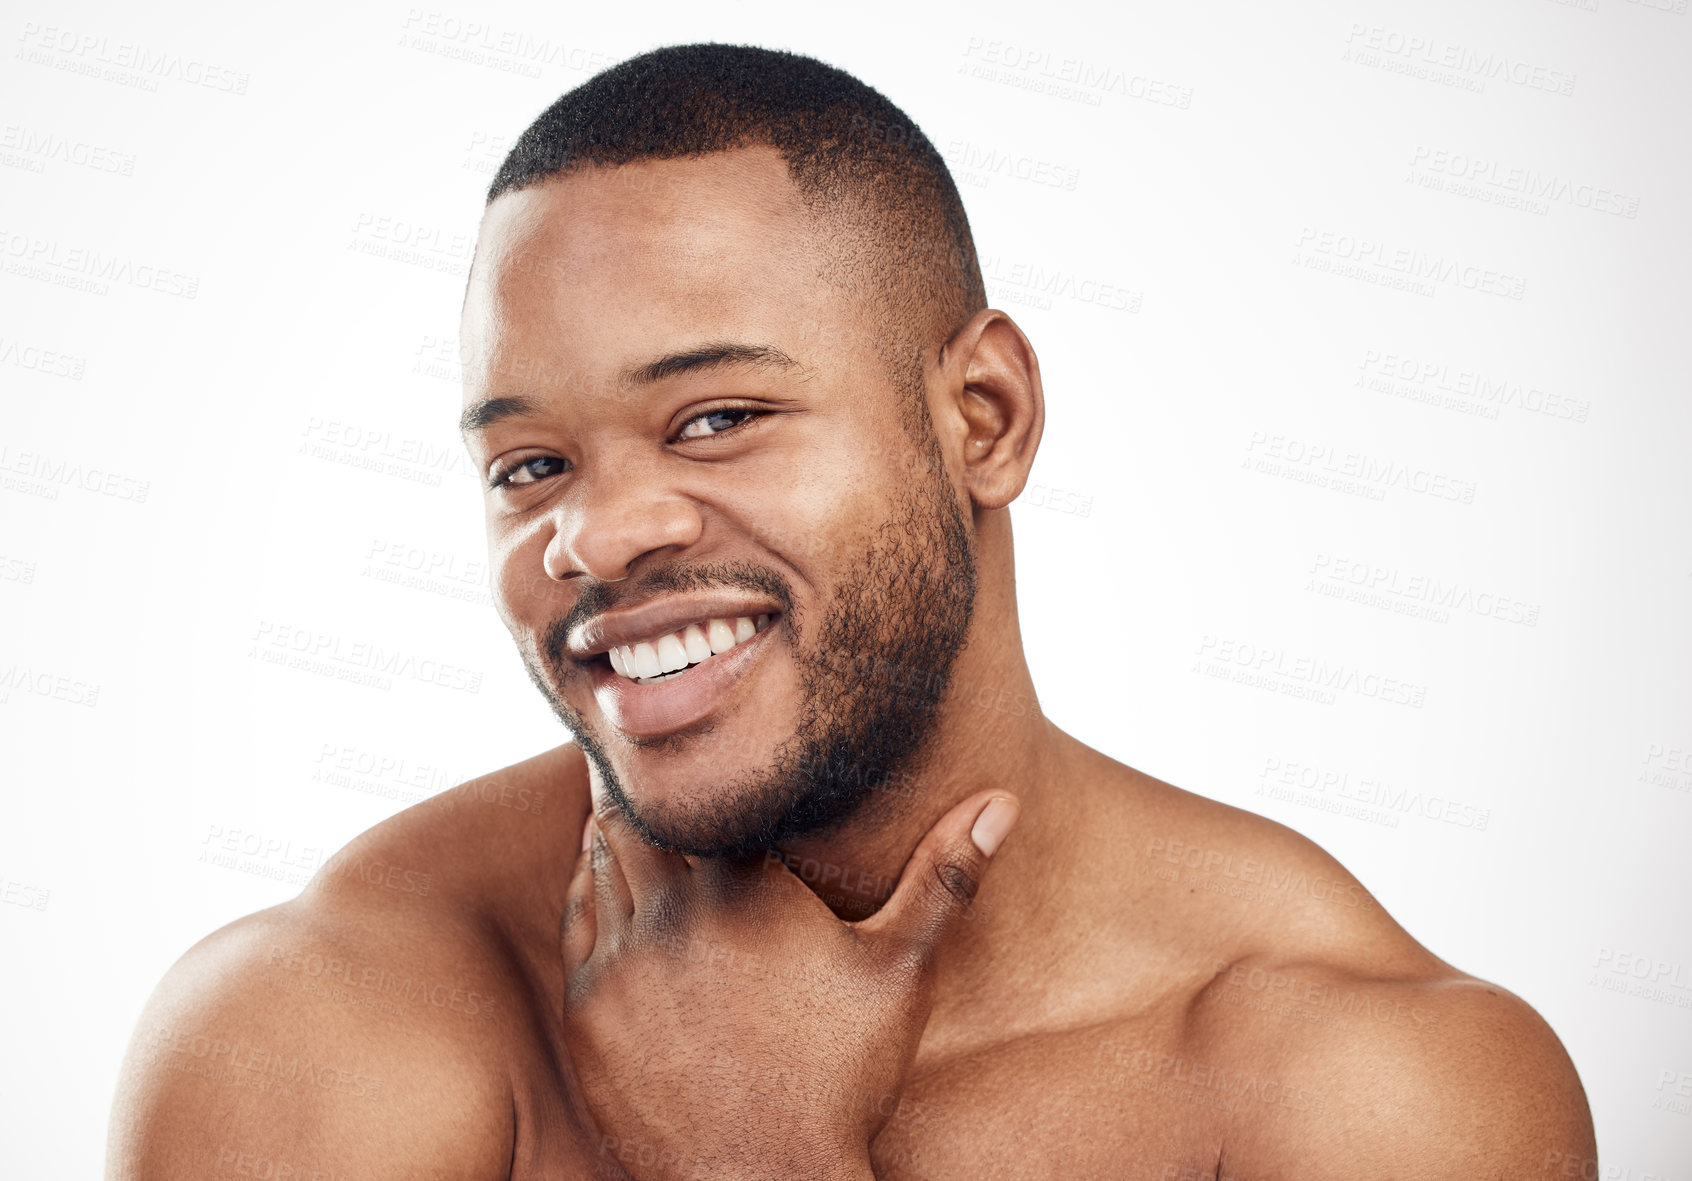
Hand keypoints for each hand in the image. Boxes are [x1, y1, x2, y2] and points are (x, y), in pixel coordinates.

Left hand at [560, 787, 1020, 1180]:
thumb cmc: (843, 1079)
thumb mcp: (902, 971)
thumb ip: (945, 876)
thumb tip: (1003, 801)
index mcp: (744, 886)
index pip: (699, 785)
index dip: (698, 758)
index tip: (702, 737)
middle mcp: (672, 912)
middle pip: (634, 812)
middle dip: (646, 788)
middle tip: (658, 767)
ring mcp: (620, 962)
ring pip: (598, 859)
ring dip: (613, 834)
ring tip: (632, 814)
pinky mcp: (586, 1011)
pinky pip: (577, 921)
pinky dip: (590, 890)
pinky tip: (609, 884)